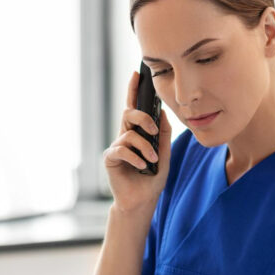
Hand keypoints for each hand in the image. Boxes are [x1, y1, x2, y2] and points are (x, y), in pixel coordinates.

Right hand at [103, 70, 171, 212]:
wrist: (142, 201)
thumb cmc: (152, 179)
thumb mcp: (164, 154)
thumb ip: (164, 134)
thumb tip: (163, 113)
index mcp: (137, 133)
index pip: (134, 107)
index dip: (134, 90)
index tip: (137, 73)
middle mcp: (124, 137)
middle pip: (129, 114)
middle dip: (143, 117)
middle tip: (154, 130)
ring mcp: (116, 147)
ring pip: (129, 134)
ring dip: (144, 147)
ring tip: (152, 160)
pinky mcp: (110, 159)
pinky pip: (122, 150)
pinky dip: (135, 157)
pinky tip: (142, 167)